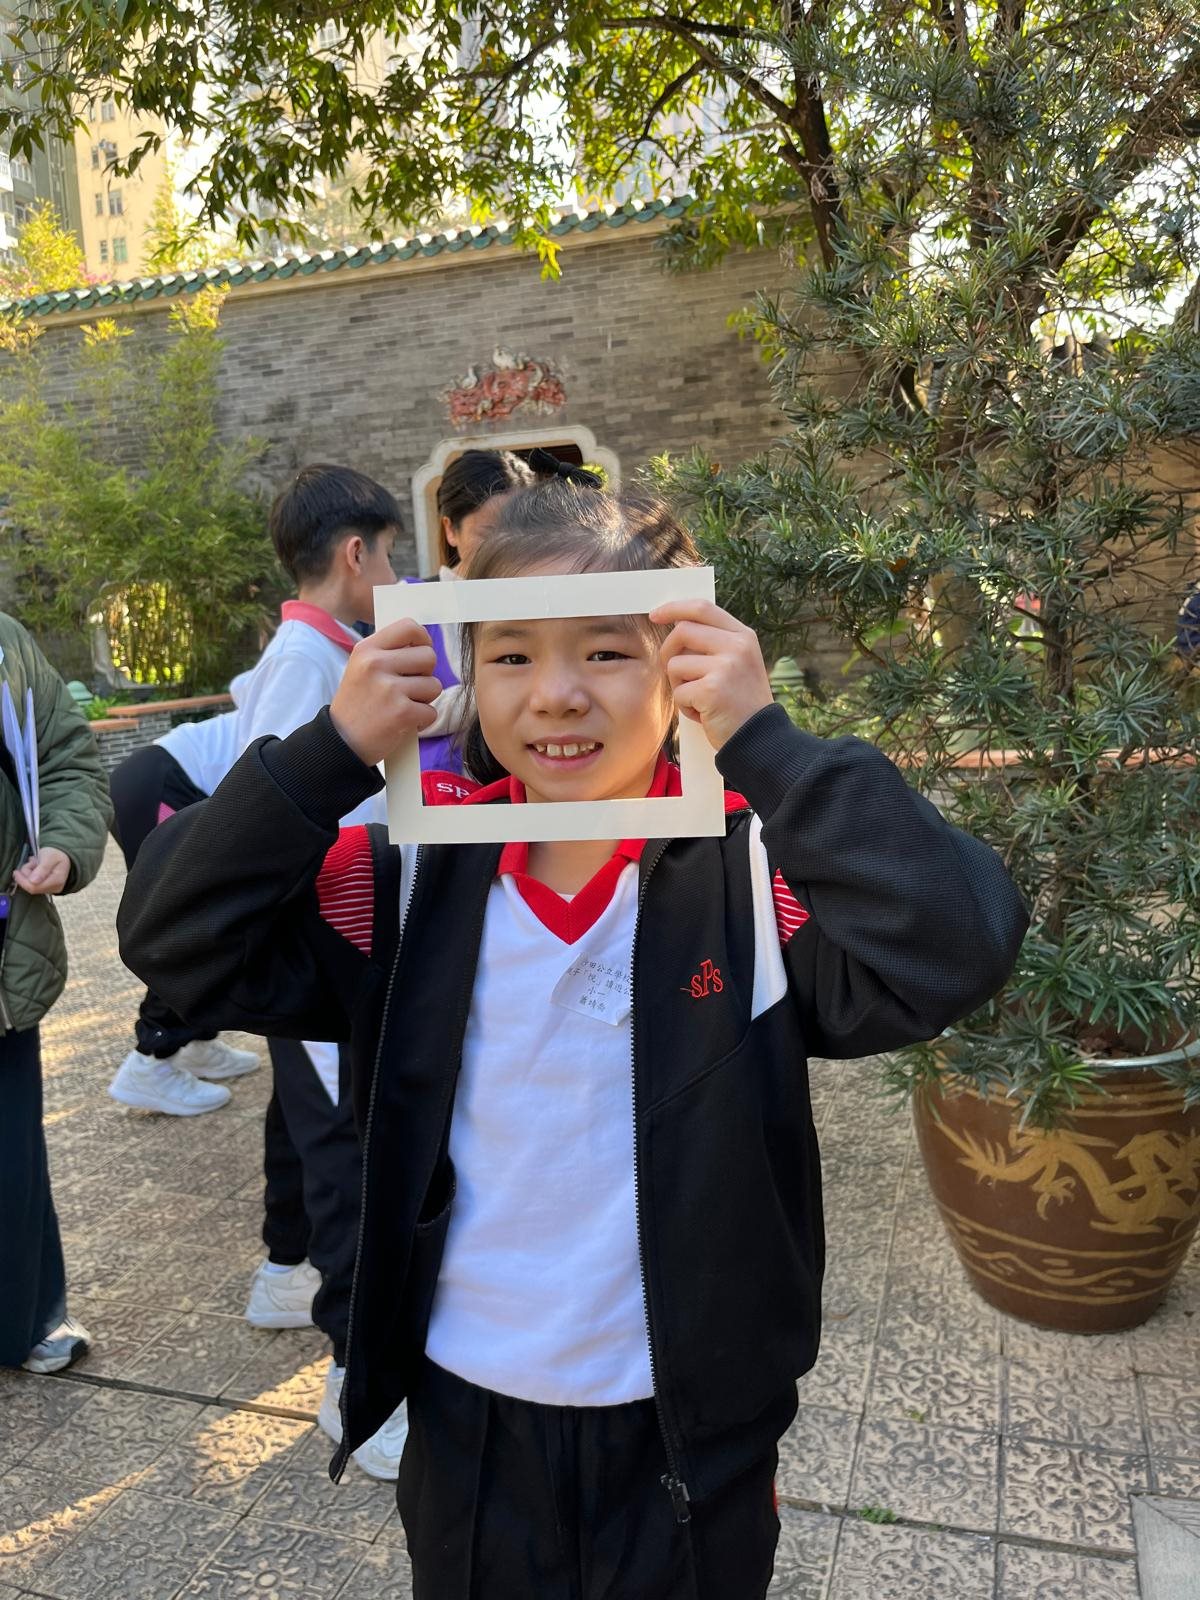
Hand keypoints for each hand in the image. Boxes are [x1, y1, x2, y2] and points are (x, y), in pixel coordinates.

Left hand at [14, 846, 71, 896]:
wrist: (63, 855)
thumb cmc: (57, 854)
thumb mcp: (49, 857)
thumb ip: (42, 868)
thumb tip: (33, 881)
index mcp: (57, 880)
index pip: (34, 887)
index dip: (22, 881)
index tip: (16, 871)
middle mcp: (54, 888)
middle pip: (32, 887)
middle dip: (27, 874)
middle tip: (32, 862)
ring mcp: (51, 889)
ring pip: (31, 885)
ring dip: (29, 873)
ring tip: (35, 863)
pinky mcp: (46, 888)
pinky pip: (33, 884)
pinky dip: (31, 875)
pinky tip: (36, 867)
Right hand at [330, 618, 443, 766]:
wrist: (341, 743)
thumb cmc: (357, 705)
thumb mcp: (361, 668)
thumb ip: (388, 653)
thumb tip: (423, 643)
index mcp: (367, 649)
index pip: (409, 627)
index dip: (423, 640)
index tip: (419, 656)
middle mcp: (376, 664)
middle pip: (429, 656)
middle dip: (425, 674)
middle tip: (409, 688)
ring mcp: (389, 689)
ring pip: (434, 685)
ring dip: (425, 699)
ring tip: (403, 706)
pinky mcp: (401, 713)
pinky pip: (431, 711)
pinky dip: (422, 721)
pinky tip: (403, 722)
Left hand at [651, 599, 773, 750]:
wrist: (760, 738)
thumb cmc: (742, 703)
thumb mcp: (739, 663)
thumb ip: (714, 643)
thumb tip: (677, 624)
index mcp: (743, 636)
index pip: (702, 608)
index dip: (674, 608)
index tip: (656, 615)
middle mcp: (737, 646)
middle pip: (682, 632)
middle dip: (668, 652)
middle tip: (678, 675)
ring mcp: (725, 666)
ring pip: (675, 664)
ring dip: (679, 685)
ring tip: (700, 700)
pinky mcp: (712, 690)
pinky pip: (678, 692)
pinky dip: (685, 707)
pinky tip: (705, 715)